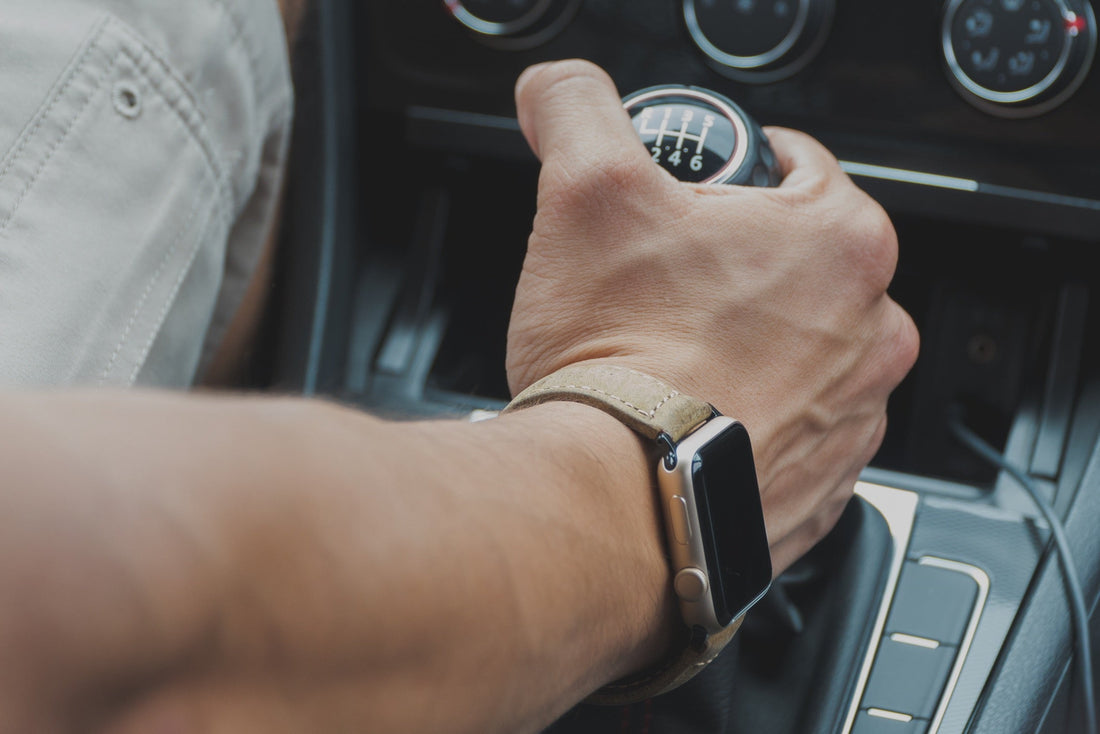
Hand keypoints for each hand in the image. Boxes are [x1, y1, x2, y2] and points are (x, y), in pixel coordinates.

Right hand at [507, 60, 918, 574]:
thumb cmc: (618, 357)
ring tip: (673, 360)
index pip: (798, 168)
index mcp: (840, 242)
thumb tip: (557, 89)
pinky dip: (750, 418)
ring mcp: (854, 417)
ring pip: (801, 350)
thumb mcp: (583, 193)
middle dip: (738, 264)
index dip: (736, 171)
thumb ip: (576, 111)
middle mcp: (871, 331)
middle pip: (799, 264)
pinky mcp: (824, 486)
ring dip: (749, 345)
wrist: (614, 505)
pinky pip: (792, 428)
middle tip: (666, 285)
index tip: (697, 197)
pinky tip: (691, 420)